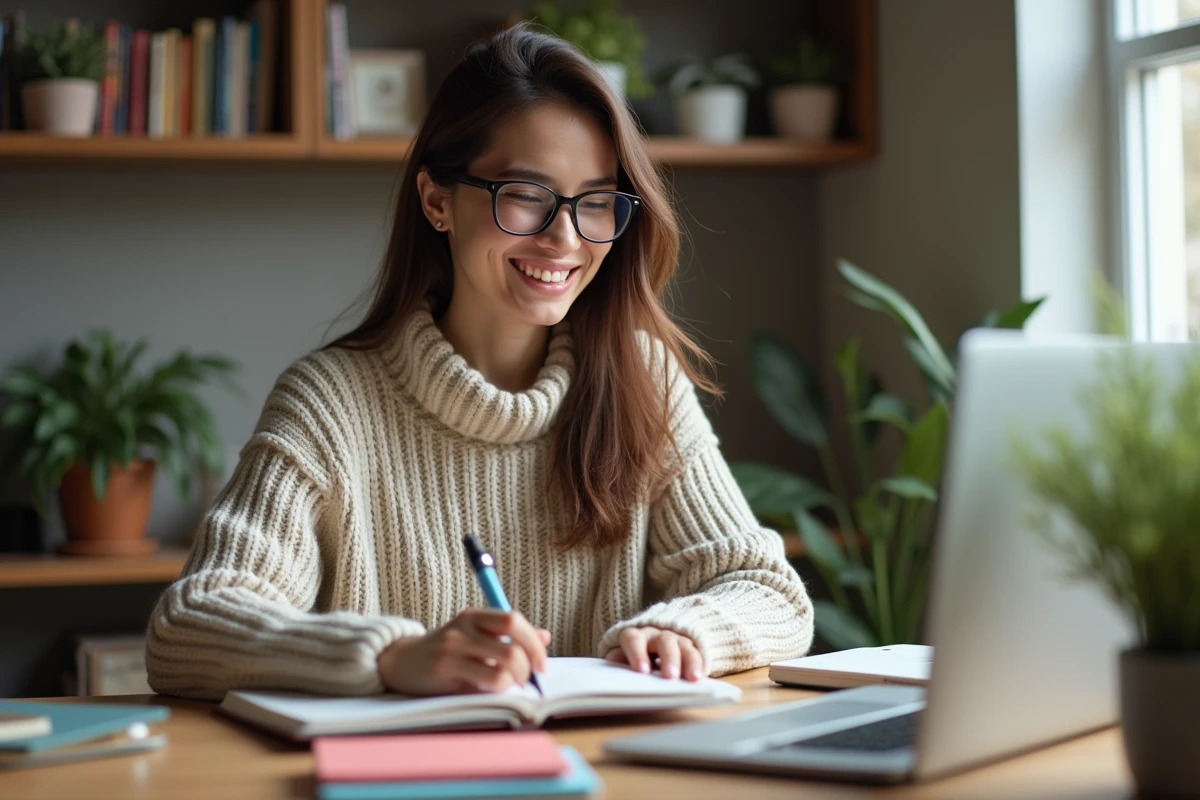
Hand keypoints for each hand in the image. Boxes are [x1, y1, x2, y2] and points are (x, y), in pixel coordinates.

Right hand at [377, 609, 550, 695]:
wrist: (399, 661)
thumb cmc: (445, 651)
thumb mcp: (475, 636)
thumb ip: (507, 636)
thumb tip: (545, 636)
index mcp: (474, 615)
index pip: (514, 621)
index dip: (534, 643)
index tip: (541, 664)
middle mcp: (463, 626)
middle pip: (513, 646)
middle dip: (528, 667)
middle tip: (526, 679)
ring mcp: (453, 647)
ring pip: (503, 666)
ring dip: (514, 681)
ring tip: (507, 685)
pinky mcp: (444, 669)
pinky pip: (486, 681)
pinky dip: (497, 689)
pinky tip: (488, 690)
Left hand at [604, 626, 703, 680]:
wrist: (654, 643)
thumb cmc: (634, 656)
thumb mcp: (623, 657)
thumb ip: (618, 662)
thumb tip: (613, 673)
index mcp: (635, 636)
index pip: (633, 639)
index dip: (637, 654)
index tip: (641, 671)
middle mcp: (656, 635)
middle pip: (663, 642)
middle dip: (668, 659)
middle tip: (670, 677)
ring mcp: (675, 639)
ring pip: (683, 646)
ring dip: (688, 662)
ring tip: (692, 679)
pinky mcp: (690, 647)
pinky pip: (697, 654)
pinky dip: (698, 665)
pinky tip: (700, 676)